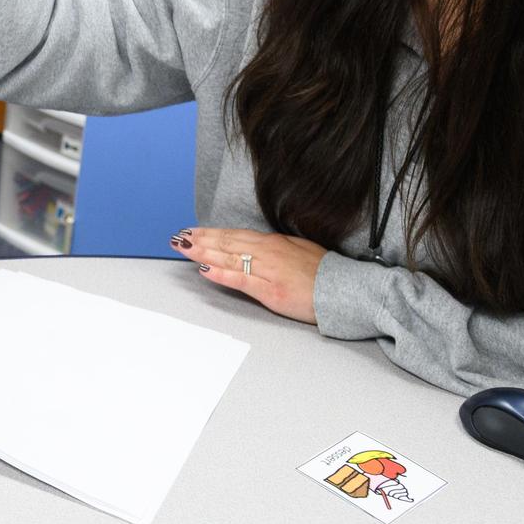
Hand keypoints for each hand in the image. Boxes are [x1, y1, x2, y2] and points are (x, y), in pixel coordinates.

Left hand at [170, 227, 326, 324]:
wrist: (345, 290)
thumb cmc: (325, 273)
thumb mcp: (298, 250)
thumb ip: (274, 249)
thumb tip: (254, 246)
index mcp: (274, 243)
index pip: (236, 235)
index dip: (212, 233)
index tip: (193, 232)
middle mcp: (268, 252)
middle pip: (228, 243)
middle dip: (201, 240)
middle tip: (178, 237)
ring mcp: (269, 270)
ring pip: (230, 257)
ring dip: (205, 252)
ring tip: (185, 248)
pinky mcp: (272, 290)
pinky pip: (242, 279)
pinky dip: (222, 273)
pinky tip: (206, 269)